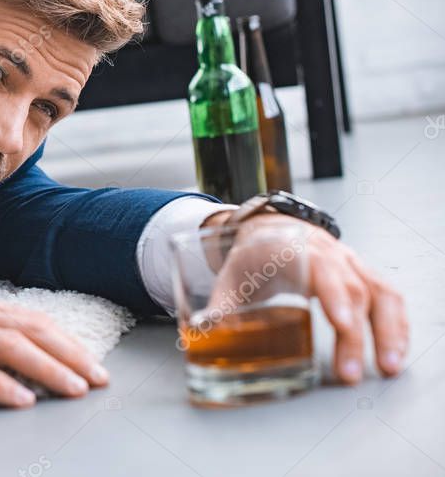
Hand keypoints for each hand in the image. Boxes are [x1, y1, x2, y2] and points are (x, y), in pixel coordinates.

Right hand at [0, 292, 108, 407]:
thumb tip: (12, 352)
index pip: (29, 318)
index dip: (64, 339)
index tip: (91, 361)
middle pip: (28, 328)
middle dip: (69, 353)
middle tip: (99, 378)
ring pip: (8, 346)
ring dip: (47, 367)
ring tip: (74, 388)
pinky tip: (21, 400)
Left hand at [203, 210, 408, 383]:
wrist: (271, 229)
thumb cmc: (251, 256)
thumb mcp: (230, 276)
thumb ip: (220, 305)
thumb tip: (204, 331)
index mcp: (294, 250)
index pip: (320, 270)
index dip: (333, 296)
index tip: (341, 323)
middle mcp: (328, 253)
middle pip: (351, 290)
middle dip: (355, 334)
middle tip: (349, 372)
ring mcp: (349, 263)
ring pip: (379, 292)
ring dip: (388, 331)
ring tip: (388, 367)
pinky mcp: (362, 274)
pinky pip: (389, 296)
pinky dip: (397, 324)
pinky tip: (395, 351)